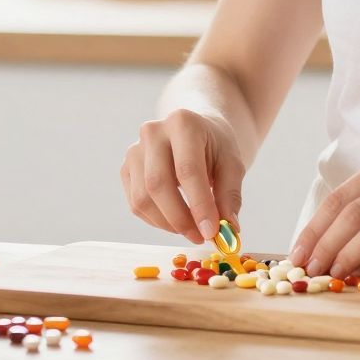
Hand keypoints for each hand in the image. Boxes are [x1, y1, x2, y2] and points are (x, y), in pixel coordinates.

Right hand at [121, 108, 245, 244]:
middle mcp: (153, 132)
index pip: (187, 169)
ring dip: (168, 223)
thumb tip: (227, 229)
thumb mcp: (232, 165)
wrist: (195, 132)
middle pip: (158, 184)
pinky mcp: (126, 169)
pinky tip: (176, 221)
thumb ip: (230, 195)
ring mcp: (134, 150)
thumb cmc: (215, 147)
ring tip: (191, 230)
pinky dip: (156, 220)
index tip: (211, 231)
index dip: (199, 204)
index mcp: (183, 123)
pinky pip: (136, 204)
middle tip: (200, 236)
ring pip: (142, 198)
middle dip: (180, 218)